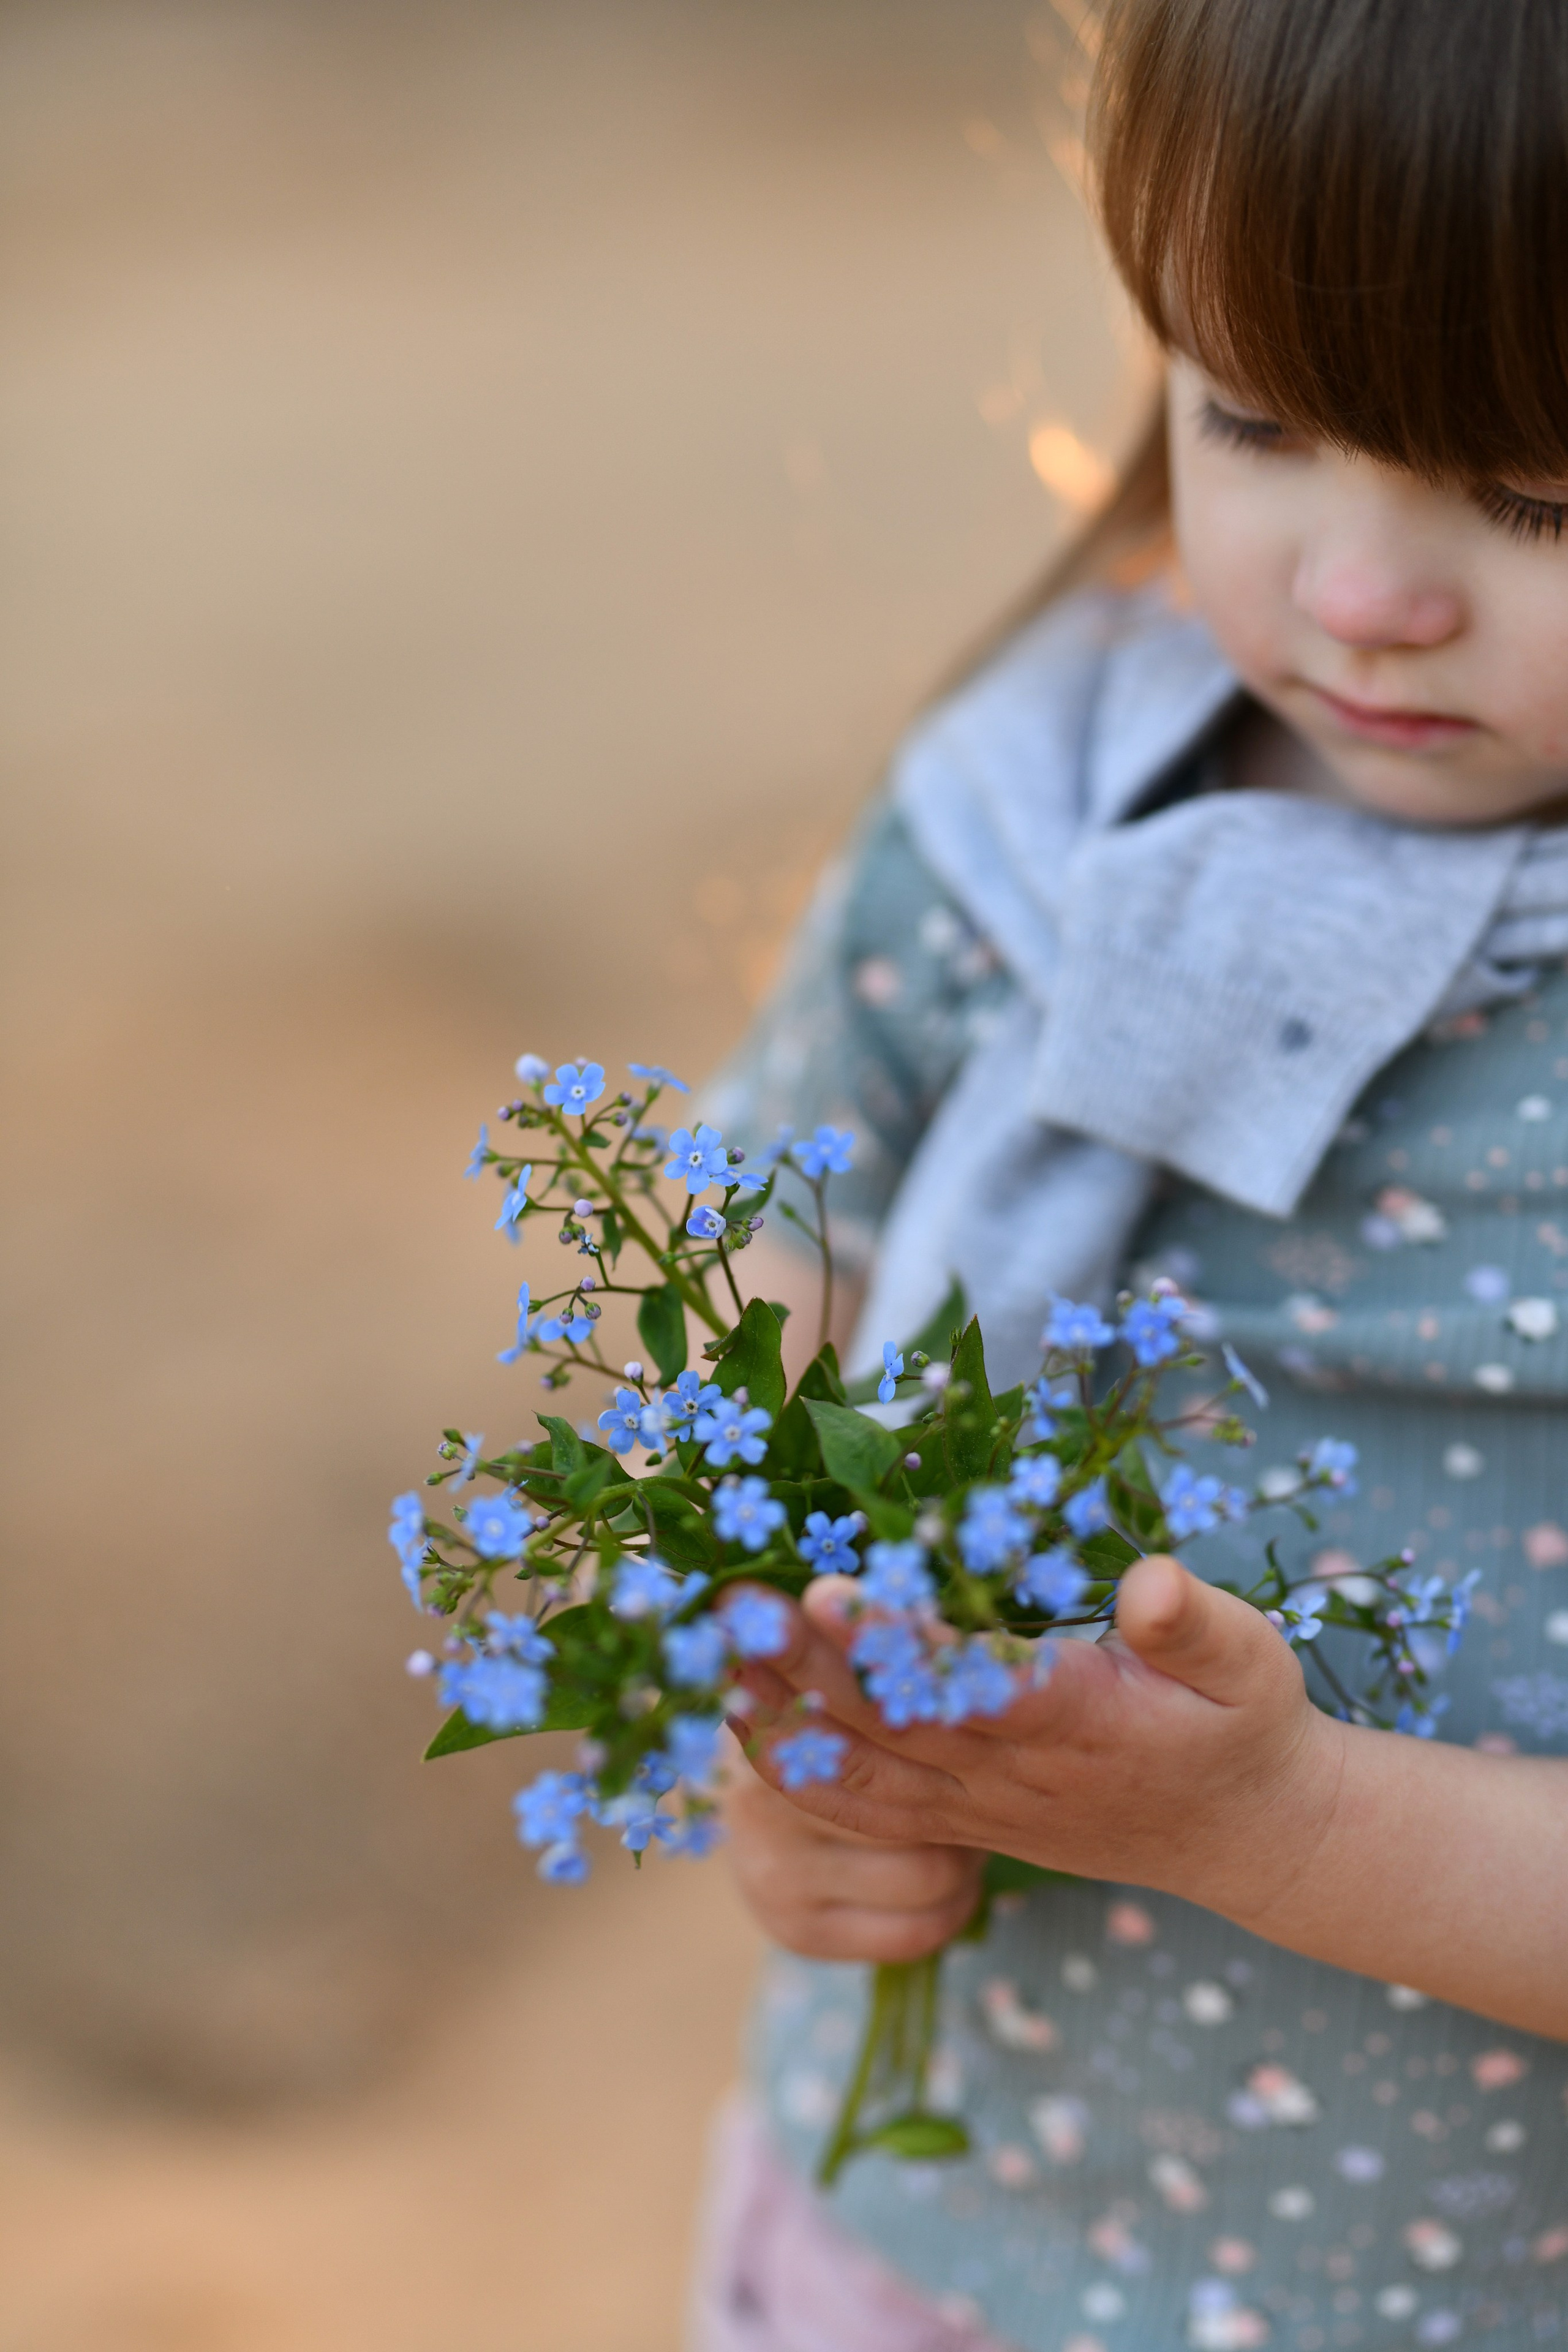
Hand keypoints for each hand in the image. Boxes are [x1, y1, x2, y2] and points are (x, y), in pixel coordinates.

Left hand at [735, 1556, 1344, 1936]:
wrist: (1245, 1839)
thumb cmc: (1243, 1727)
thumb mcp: (1253, 1664)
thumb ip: (1199, 1625)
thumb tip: (1151, 1582)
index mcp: (1085, 1723)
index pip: (978, 1686)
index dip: (902, 1647)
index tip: (834, 1594)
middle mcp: (1016, 1775)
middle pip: (895, 1724)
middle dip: (808, 1665)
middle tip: (735, 1603)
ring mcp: (980, 1807)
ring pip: (864, 1770)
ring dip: (783, 1715)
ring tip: (712, 1652)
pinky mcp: (958, 1821)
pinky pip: (863, 1807)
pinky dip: (797, 1770)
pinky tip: (738, 1720)